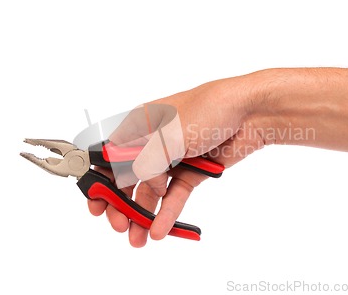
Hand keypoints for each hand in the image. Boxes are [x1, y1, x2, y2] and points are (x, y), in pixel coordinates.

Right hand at [87, 75, 267, 246]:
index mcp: (141, 124)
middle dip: (121, 203)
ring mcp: (173, 158)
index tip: (97, 204)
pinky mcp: (192, 171)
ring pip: (151, 191)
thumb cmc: (209, 110)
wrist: (251, 113)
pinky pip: (175, 195)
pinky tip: (160, 230)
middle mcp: (153, 142)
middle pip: (128, 177)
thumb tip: (132, 182)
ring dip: (143, 214)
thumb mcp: (169, 135)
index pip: (111, 156)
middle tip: (119, 225)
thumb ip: (144, 161)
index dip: (101, 180)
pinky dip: (167, 212)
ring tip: (137, 238)